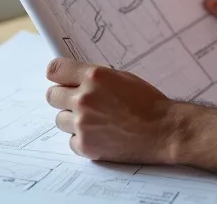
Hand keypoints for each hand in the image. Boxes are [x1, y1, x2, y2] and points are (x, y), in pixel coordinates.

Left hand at [45, 58, 177, 164]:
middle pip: (52, 96)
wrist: (164, 130)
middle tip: (80, 103)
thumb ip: (95, 78)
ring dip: (72, 120)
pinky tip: (100, 135)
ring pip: (59, 119)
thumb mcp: (122, 77)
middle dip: (63, 97)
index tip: (61, 79)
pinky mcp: (85, 145)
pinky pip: (71, 140)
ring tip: (95, 121)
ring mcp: (82, 124)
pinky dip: (82, 139)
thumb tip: (74, 79)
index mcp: (94, 77)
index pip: (55, 70)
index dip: (58, 75)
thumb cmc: (148, 102)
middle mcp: (84, 99)